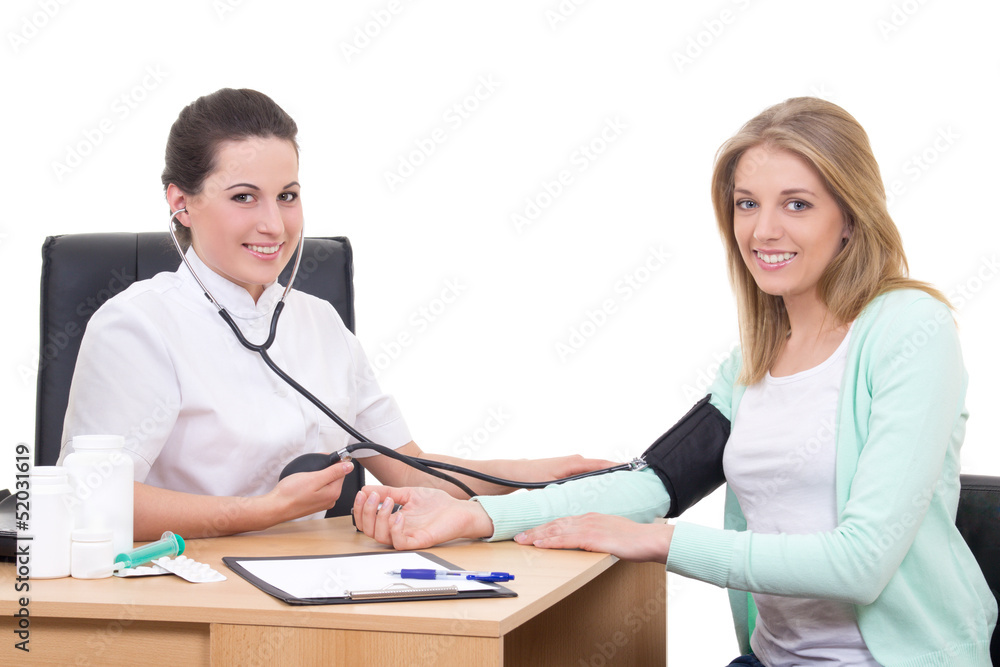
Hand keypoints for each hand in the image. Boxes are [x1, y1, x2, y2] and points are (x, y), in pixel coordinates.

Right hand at [264, 460, 353, 523]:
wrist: (276, 507)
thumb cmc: (291, 494)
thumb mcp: (314, 478)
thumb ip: (333, 472)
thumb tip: (349, 466)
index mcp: (333, 493)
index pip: (342, 472)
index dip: (333, 462)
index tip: (323, 460)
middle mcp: (330, 500)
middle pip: (334, 477)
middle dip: (325, 469)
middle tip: (310, 469)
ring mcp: (322, 503)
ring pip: (325, 483)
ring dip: (318, 476)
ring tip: (305, 476)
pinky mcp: (314, 503)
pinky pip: (318, 489)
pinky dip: (312, 484)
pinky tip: (303, 484)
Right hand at [352, 485, 493, 549]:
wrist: (458, 510)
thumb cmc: (437, 504)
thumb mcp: (407, 493)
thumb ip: (388, 491)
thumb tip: (367, 488)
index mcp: (391, 520)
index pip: (366, 521)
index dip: (360, 509)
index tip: (362, 494)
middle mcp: (396, 530)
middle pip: (368, 530)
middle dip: (366, 512)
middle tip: (373, 496)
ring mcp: (406, 537)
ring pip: (380, 537)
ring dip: (379, 518)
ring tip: (389, 501)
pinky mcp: (417, 541)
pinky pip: (399, 543)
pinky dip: (395, 529)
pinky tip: (399, 515)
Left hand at [505, 454, 622, 483]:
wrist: (516, 473)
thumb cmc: (531, 478)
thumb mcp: (552, 485)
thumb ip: (570, 487)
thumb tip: (586, 492)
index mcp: (574, 463)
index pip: (601, 464)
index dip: (617, 468)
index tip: (631, 472)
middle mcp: (576, 461)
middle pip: (601, 467)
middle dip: (616, 474)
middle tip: (633, 483)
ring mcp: (574, 464)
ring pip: (595, 471)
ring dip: (607, 477)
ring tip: (623, 487)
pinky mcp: (570, 469)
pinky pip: (588, 473)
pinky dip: (597, 478)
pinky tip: (604, 489)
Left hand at [514, 513, 673, 563]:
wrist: (651, 539)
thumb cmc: (636, 540)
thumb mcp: (613, 535)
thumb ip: (599, 536)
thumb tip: (590, 543)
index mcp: (591, 518)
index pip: (563, 521)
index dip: (546, 526)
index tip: (532, 531)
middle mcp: (587, 519)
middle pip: (555, 524)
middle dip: (535, 530)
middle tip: (519, 536)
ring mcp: (589, 527)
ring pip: (557, 530)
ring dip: (537, 535)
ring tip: (522, 540)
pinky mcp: (593, 538)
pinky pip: (567, 540)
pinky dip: (551, 541)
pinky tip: (540, 544)